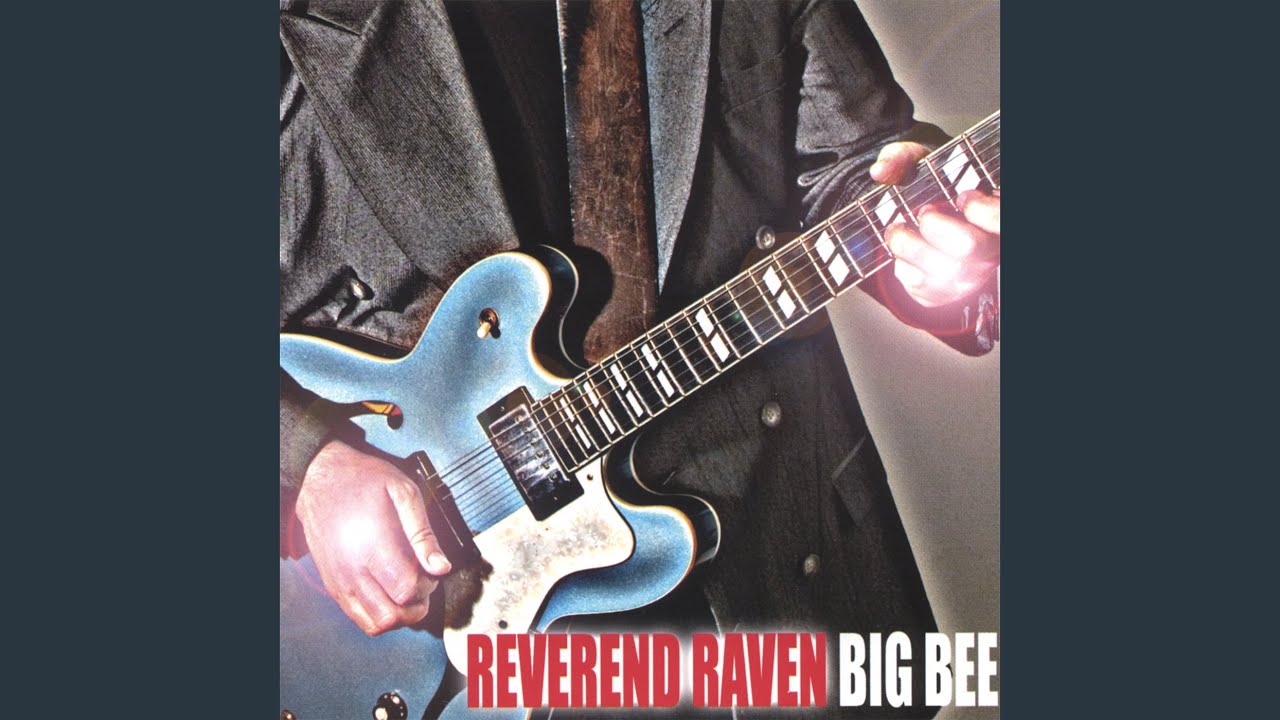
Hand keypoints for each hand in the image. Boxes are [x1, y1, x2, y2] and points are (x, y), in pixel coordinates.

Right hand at [295, 439, 451, 634]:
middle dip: (417, 606)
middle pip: (393, 615)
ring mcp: (341, 582)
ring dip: (400, 616)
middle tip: (422, 583)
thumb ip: (423, 533)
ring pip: (376, 624)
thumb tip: (441, 567)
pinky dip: (380, 617)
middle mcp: (353, 570)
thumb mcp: (403, 493)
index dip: (428, 586)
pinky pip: (359, 619)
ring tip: (407, 591)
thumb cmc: (364, 481)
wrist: (321, 479)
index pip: (407, 591)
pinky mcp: (334, 586)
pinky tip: (389, 594)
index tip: (430, 570)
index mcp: (373, 547)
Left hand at [870, 141, 999, 307]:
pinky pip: (919, 285)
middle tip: (923, 213)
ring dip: (907, 245)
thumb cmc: (930, 188)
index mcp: (995, 217)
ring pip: (937, 270)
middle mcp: (988, 251)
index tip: (962, 197)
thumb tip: (881, 171)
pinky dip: (902, 266)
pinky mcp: (942, 295)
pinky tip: (905, 251)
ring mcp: (967, 278)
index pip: (1001, 218)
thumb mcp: (920, 164)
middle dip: (935, 225)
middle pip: (967, 246)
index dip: (981, 209)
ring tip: (898, 230)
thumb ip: (903, 158)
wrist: (921, 218)